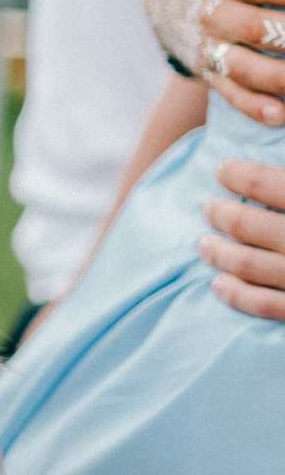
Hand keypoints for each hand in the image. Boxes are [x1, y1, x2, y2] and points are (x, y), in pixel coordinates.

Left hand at [200, 159, 284, 319]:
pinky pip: (266, 305)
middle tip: (209, 208)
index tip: (223, 170)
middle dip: (222, 214)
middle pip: (250, 226)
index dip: (241, 175)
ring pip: (250, 265)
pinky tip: (219, 285)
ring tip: (204, 245)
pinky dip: (238, 295)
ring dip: (220, 253)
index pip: (270, 186)